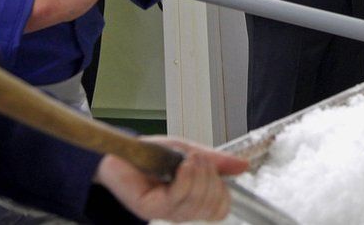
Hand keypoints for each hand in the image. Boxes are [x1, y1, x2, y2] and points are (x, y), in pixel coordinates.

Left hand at [95, 137, 248, 222]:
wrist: (119, 152)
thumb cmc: (151, 154)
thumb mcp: (189, 152)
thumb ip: (216, 162)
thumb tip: (244, 166)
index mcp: (192, 199)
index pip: (220, 210)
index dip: (223, 192)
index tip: (214, 169)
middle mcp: (180, 210)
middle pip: (212, 206)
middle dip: (212, 178)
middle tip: (199, 159)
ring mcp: (165, 212)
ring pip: (196, 202)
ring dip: (198, 175)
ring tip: (189, 158)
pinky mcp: (150, 208)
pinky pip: (177, 198)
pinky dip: (185, 179)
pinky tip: (182, 165)